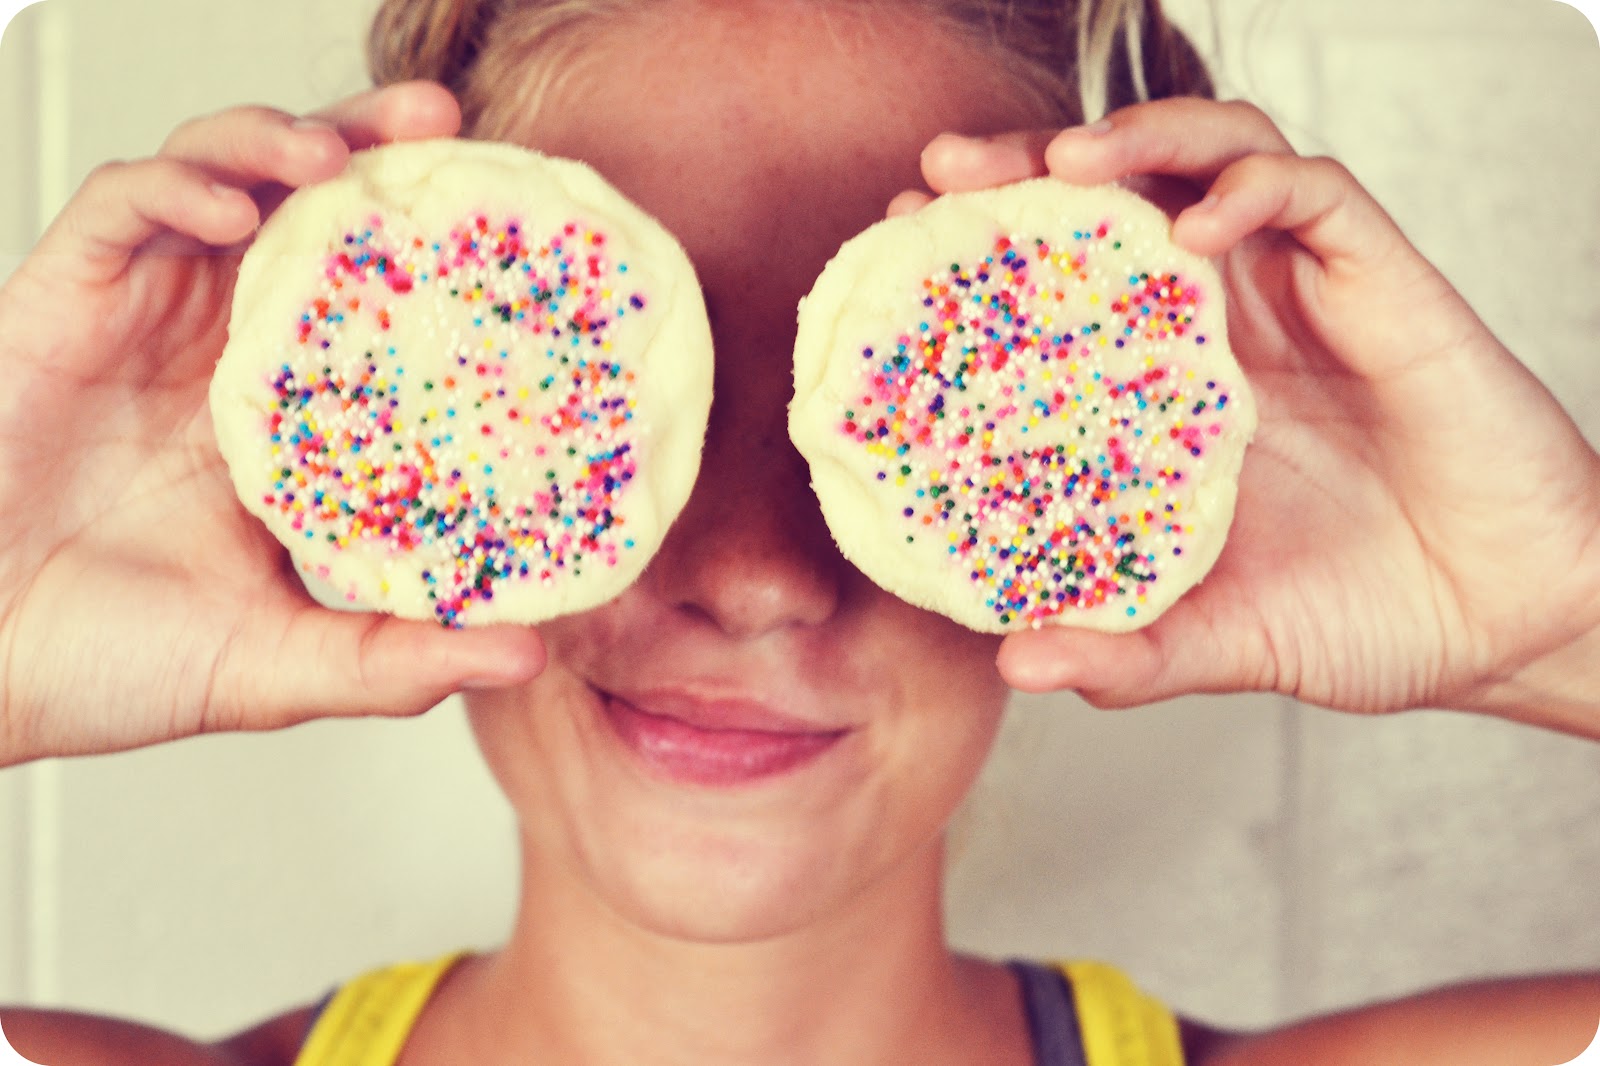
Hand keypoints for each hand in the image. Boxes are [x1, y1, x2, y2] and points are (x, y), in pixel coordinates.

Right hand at [0, 82, 544, 766]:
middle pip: (309, 208)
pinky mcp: (66, 300)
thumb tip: (527, 659)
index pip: (374, 294)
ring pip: (220, 178)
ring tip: (339, 160)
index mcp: (291, 407)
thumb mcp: (285, 662)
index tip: (513, 225)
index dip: (435, 247)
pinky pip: (121, 207)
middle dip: (372, 149)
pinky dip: (176, 189)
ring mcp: (147, 315)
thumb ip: (396, 660)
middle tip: (444, 124)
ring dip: (278, 145)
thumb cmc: (118, 660)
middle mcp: (226, 344)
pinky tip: (231, 210)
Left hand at [897, 99, 1599, 734]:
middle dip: (1027, 168)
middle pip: (1113, 199)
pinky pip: (1315, 193)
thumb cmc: (1362, 615)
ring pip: (1210, 159)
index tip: (899, 255)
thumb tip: (1015, 661)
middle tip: (944, 174)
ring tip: (1064, 162)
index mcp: (1165, 389)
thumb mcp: (1218, 639)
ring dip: (1137, 142)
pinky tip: (1203, 222)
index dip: (981, 260)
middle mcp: (1220, 323)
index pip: (1058, 288)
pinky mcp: (1380, 280)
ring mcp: (1298, 292)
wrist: (1505, 621)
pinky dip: (1254, 186)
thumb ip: (1128, 650)